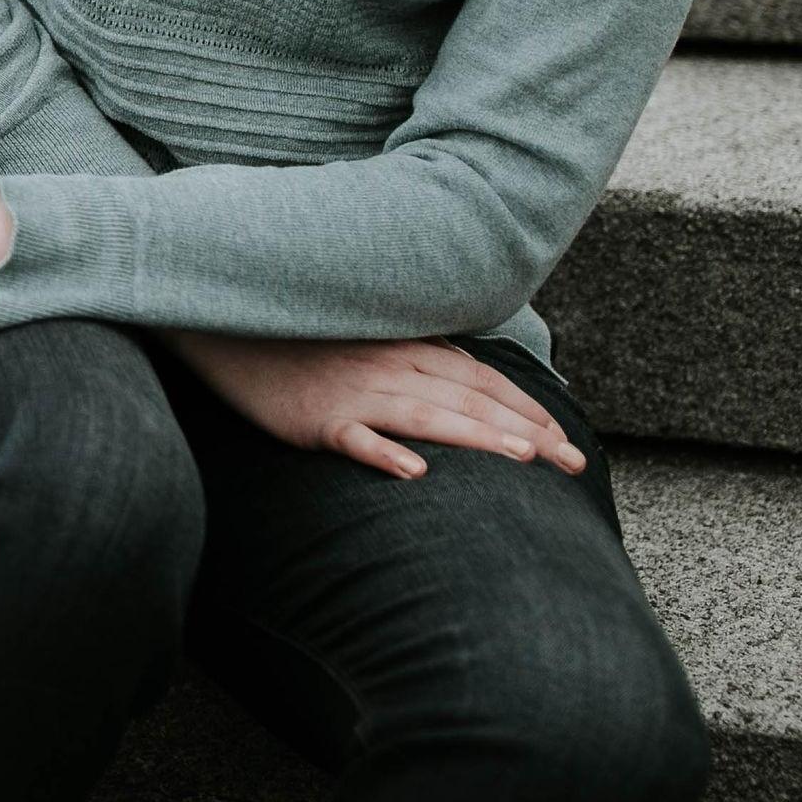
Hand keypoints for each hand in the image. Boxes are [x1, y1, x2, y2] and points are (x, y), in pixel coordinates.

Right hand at [164, 332, 586, 481]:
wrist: (226, 328)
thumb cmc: (300, 339)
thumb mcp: (367, 338)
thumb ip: (416, 354)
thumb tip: (468, 380)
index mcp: (406, 347)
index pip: (483, 378)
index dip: (530, 408)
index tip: (567, 442)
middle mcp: (389, 365)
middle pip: (471, 398)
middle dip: (529, 430)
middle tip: (574, 464)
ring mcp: (353, 391)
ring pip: (427, 414)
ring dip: (477, 436)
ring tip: (522, 459)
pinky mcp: (314, 418)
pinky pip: (354, 437)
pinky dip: (383, 453)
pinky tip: (412, 473)